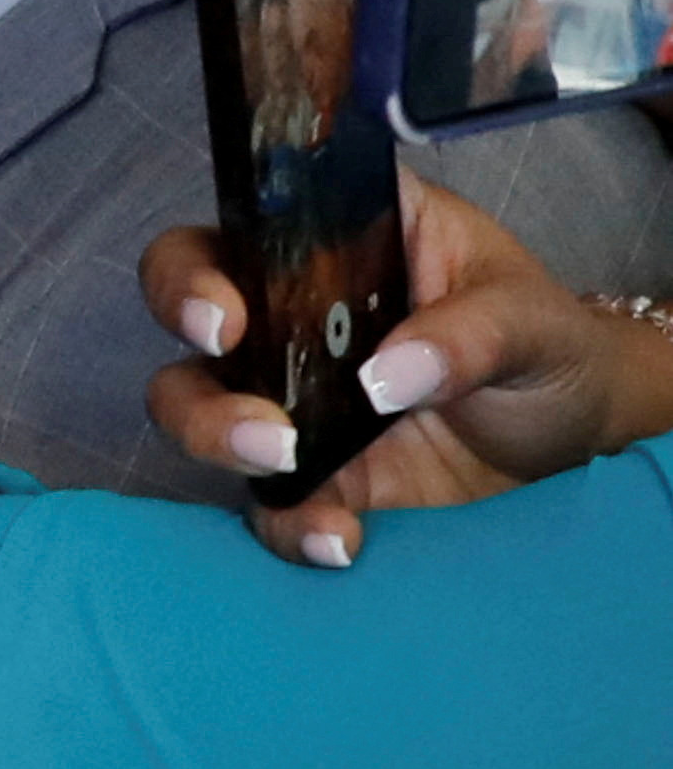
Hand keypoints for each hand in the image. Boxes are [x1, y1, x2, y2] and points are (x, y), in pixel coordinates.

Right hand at [145, 173, 672, 562]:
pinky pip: (265, 498)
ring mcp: (290, 391)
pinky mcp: (310, 470)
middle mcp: (293, 308)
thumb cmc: (553, 349)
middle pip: (186, 313)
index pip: (240, 229)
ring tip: (283, 464)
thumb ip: (470, 335)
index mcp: (341, 241)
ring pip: (195, 406)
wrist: (582, 443)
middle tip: (256, 417)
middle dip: (194, 371)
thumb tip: (388, 377)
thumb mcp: (532, 322)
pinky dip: (286, 524)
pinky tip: (340, 539)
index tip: (222, 321)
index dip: (197, 269)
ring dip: (216, 439)